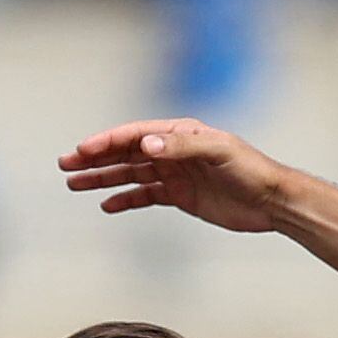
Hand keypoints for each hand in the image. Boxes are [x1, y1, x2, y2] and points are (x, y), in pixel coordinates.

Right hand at [56, 118, 290, 232]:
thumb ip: (181, 146)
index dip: (107, 141)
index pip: (135, 134)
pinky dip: (125, 199)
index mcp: (180, 133)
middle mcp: (173, 150)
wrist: (271, 200)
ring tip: (74, 184)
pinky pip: (145, 196)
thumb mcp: (218, 151)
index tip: (82, 150)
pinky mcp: (180, 195)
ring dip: (102, 178)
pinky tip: (107, 204)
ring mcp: (175, 173)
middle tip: (65, 164)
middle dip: (94, 158)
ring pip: (130, 174)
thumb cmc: (250, 170)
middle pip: (125, 153)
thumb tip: (146, 144)